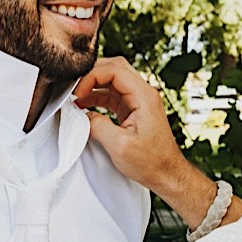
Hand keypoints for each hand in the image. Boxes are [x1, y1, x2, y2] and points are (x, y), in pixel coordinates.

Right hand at [74, 56, 195, 197]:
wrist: (166, 173)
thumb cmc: (151, 161)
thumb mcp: (119, 146)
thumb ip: (97, 126)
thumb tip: (82, 115)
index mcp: (144, 96)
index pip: (115, 69)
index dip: (92, 77)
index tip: (79, 93)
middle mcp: (144, 93)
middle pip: (115, 68)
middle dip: (91, 74)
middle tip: (74, 89)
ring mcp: (139, 100)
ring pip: (113, 80)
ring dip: (93, 86)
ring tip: (76, 99)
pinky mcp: (134, 109)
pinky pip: (113, 94)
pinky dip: (98, 97)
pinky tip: (84, 106)